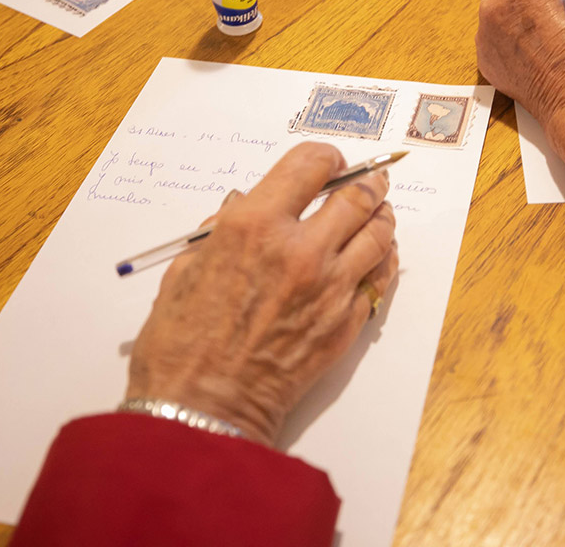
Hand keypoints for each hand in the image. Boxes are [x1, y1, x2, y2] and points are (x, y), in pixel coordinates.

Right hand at [126, 142, 397, 444]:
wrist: (204, 407)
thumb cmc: (182, 342)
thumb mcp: (186, 269)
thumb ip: (220, 230)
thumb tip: (241, 205)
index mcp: (254, 225)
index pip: (310, 165)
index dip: (327, 158)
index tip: (330, 163)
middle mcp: (300, 249)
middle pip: (358, 196)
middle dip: (368, 182)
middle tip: (370, 181)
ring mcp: (330, 287)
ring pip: (379, 234)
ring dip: (382, 217)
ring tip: (380, 212)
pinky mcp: (346, 322)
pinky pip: (380, 278)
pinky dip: (383, 259)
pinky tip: (378, 254)